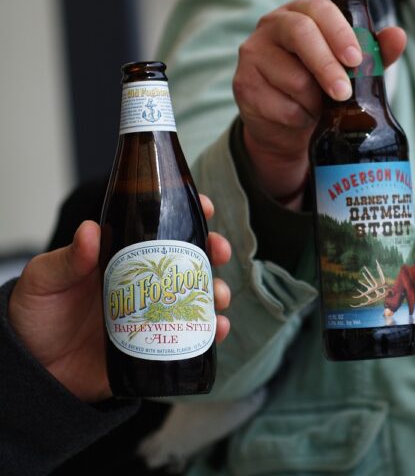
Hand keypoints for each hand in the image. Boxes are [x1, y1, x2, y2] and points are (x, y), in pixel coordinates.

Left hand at [8, 195, 231, 402]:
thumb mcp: (45, 280)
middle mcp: (144, 283)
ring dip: (218, 291)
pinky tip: (217, 327)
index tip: (205, 206)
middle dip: (213, 252)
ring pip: (198, 295)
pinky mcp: (156, 343)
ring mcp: (153, 312)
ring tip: (219, 295)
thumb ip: (68, 259)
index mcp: (122, 259)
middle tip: (218, 251)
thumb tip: (90, 231)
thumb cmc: (36, 316)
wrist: (32, 370)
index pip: (159, 228)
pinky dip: (211, 330)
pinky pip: (191, 334)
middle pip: (189, 260)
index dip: (186, 214)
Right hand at [233, 0, 406, 208]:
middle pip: (300, 34)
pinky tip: (301, 117)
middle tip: (344, 93)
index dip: (339, 31)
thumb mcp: (351, 68)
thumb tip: (398, 36)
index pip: (318, 8)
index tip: (356, 59)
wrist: (288, 124)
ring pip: (292, 77)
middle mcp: (272, 25)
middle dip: (327, 66)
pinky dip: (299, 117)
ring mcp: (253, 54)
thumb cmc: (321, 86)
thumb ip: (375, 52)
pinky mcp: (243, 85)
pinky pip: (279, 105)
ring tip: (320, 107)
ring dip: (314, 100)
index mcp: (300, 12)